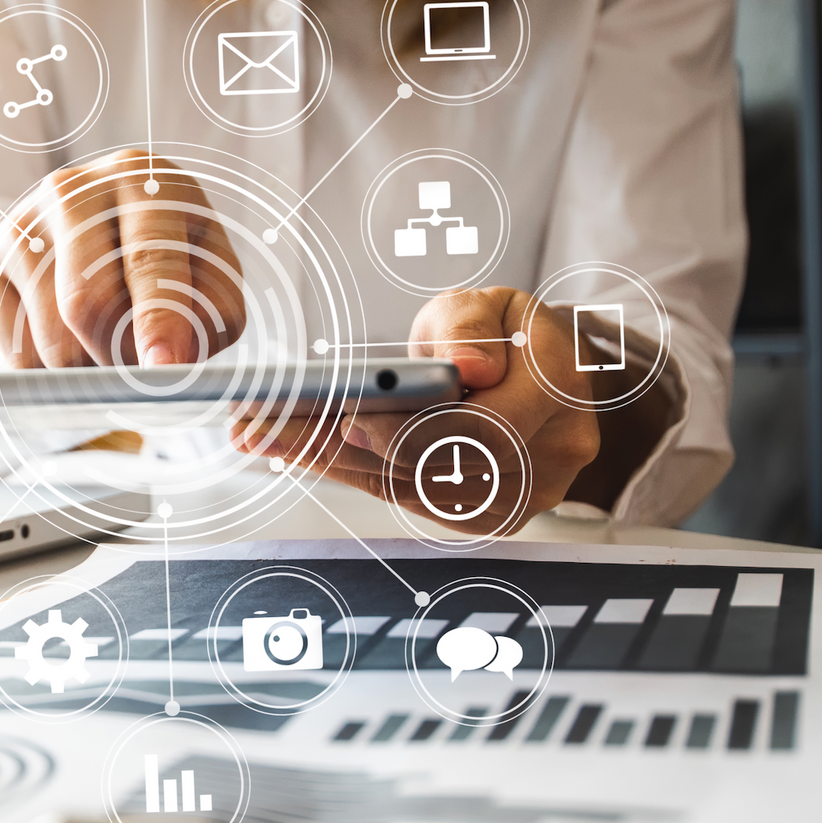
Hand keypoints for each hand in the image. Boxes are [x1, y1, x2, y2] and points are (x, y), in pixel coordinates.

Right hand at [0, 149, 245, 368]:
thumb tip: (171, 361)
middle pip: (89, 304)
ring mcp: (21, 227)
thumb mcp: (209, 269)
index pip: (148, 258)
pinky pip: (19, 355)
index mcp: (142, 182)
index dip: (158, 319)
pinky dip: (54, 373)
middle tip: (143, 369)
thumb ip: (212, 313)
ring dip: (91, 371)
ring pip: (54, 341)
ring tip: (110, 349)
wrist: (89, 225)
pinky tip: (72, 342)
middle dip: (122, 357)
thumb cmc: (168, 252)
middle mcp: (73, 192)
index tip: (163, 367)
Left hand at [229, 287, 603, 532]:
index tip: (347, 417)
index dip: (412, 431)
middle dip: (345, 449)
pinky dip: (353, 475)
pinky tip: (299, 452)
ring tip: (263, 435)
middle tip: (269, 428)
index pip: (482, 430)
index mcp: (558, 391)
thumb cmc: (508, 334)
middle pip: (435, 468)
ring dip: (332, 465)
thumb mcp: (490, 305)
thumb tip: (469, 366)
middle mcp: (550, 456)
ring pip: (414, 490)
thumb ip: (471, 327)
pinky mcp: (487, 517)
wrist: (543, 377)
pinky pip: (411, 499)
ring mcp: (522, 497)